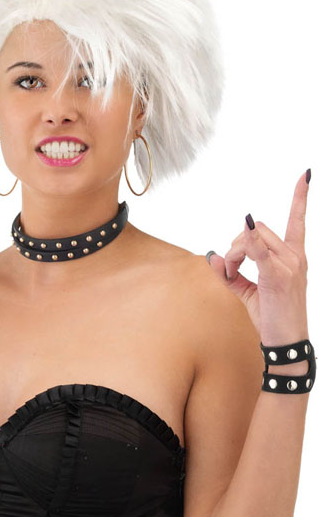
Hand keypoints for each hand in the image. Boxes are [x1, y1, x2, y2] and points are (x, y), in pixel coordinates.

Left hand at [206, 169, 310, 345]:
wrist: (286, 342)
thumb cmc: (271, 317)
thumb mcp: (248, 291)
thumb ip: (230, 273)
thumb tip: (211, 255)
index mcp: (294, 256)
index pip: (298, 220)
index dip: (301, 196)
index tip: (306, 174)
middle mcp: (295, 257)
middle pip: (259, 229)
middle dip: (237, 243)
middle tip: (232, 268)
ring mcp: (289, 265)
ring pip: (252, 238)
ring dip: (234, 252)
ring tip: (234, 273)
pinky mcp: (277, 276)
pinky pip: (257, 251)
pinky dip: (247, 241)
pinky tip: (244, 231)